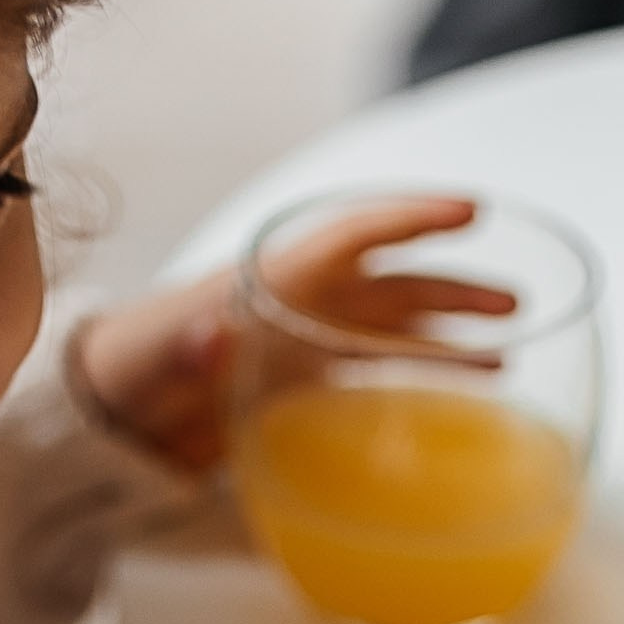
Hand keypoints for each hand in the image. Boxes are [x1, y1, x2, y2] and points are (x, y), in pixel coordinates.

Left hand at [72, 196, 513, 477]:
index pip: (352, 235)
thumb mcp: (148, 359)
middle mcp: (301, 305)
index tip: (466, 209)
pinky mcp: (305, 387)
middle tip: (514, 300)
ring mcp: (307, 345)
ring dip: (449, 337)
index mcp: (272, 280)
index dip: (410, 218)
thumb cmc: (127, 372)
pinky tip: (456, 398)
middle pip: (392, 286)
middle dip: (454, 287)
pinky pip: (376, 375)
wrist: (109, 414)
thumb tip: (215, 334)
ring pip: (395, 330)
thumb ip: (182, 347)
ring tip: (507, 352)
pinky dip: (420, 381)